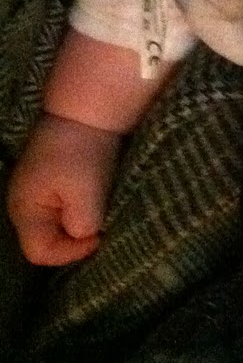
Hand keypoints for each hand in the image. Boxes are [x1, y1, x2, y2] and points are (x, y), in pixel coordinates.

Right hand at [6, 112, 122, 265]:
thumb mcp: (86, 194)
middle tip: (99, 226)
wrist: (86, 109)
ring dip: (77, 223)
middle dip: (73, 239)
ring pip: (54, 224)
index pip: (39, 253)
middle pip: (44, 240)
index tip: (98, 236)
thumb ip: (82, 225)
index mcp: (24, 211)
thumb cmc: (83, 152)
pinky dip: (77, 208)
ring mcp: (33, 190)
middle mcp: (22, 204)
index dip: (70, 253)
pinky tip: (93, 198)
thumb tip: (84, 234)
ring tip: (98, 211)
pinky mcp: (48, 178)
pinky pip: (59, 207)